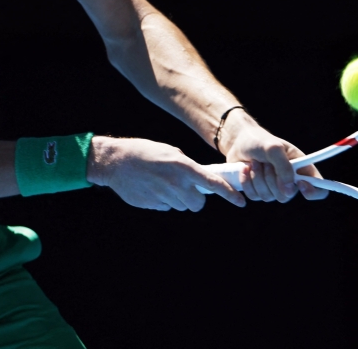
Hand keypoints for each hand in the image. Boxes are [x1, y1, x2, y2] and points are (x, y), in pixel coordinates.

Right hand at [86, 136, 246, 210]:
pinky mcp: (152, 204)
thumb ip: (188, 167)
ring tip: (164, 183)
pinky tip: (153, 188)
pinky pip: (166, 207)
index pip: (213, 184)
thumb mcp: (171, 152)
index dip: (230, 194)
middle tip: (187, 188)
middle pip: (198, 203)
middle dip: (195, 198)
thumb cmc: (145, 152)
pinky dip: (164, 201)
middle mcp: (175, 183)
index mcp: (183, 167)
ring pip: (182, 206)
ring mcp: (163, 196)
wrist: (115, 161)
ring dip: (179, 198)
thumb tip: (201, 181)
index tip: (241, 202)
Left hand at [220, 111, 328, 203]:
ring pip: (268, 197)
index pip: (319, 188)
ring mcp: (274, 188)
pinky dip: (247, 182)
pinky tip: (245, 169)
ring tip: (254, 163)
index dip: (314, 191)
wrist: (239, 141)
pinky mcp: (259, 191)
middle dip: (272, 179)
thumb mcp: (273, 148)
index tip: (300, 184)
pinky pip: (254, 196)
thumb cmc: (260, 141)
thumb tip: (289, 191)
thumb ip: (283, 167)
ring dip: (257, 178)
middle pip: (287, 196)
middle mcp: (290, 181)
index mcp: (302, 168)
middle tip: (266, 163)